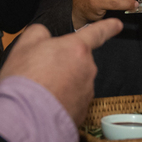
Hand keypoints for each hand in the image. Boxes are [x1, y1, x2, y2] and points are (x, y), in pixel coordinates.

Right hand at [0, 19, 122, 123]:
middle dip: (63, 64)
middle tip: (41, 71)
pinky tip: (45, 102)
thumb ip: (39, 32)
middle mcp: (88, 69)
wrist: (27, 116)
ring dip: (62, 82)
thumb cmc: (25, 80)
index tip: (117, 25)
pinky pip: (72, 100)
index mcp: (77, 48)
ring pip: (75, 81)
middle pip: (78, 60)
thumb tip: (44, 34)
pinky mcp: (83, 110)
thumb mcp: (24, 45)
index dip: (108, 27)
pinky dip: (61, 100)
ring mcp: (87, 91)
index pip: (97, 32)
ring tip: (40, 89)